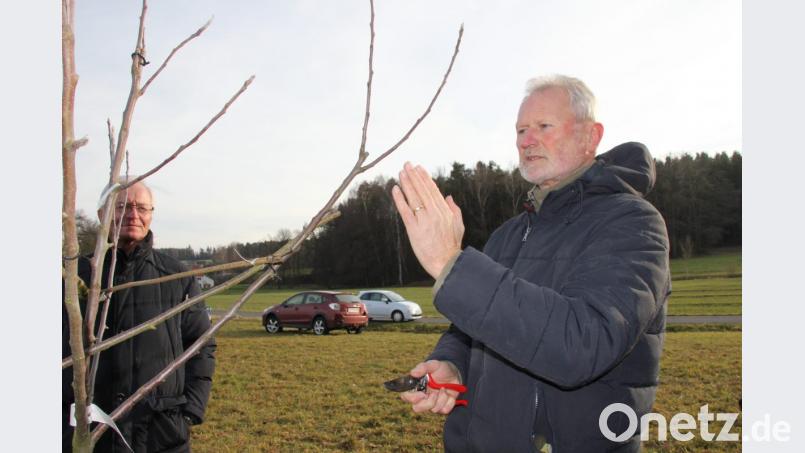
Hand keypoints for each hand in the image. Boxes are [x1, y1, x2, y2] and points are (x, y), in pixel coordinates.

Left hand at [392, 162, 463, 278]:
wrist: (446, 263)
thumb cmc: (452, 246)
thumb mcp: (459, 226)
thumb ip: (454, 210)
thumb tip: (449, 197)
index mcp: (445, 211)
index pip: (433, 190)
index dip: (424, 178)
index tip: (418, 168)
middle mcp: (434, 213)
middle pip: (422, 190)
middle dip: (414, 176)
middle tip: (407, 164)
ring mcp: (423, 220)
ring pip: (413, 197)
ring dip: (406, 183)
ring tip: (401, 172)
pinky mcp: (414, 229)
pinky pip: (405, 210)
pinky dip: (399, 199)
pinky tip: (395, 189)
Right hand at [400, 360, 461, 414]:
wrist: (455, 374)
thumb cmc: (441, 369)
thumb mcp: (434, 364)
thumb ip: (423, 367)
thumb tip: (412, 373)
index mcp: (416, 387)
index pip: (406, 396)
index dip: (412, 398)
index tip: (422, 393)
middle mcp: (422, 397)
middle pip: (417, 408)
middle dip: (428, 402)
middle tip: (435, 392)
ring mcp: (432, 404)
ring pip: (433, 410)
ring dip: (441, 398)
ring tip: (444, 388)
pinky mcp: (442, 408)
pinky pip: (444, 410)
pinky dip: (449, 402)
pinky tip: (450, 394)